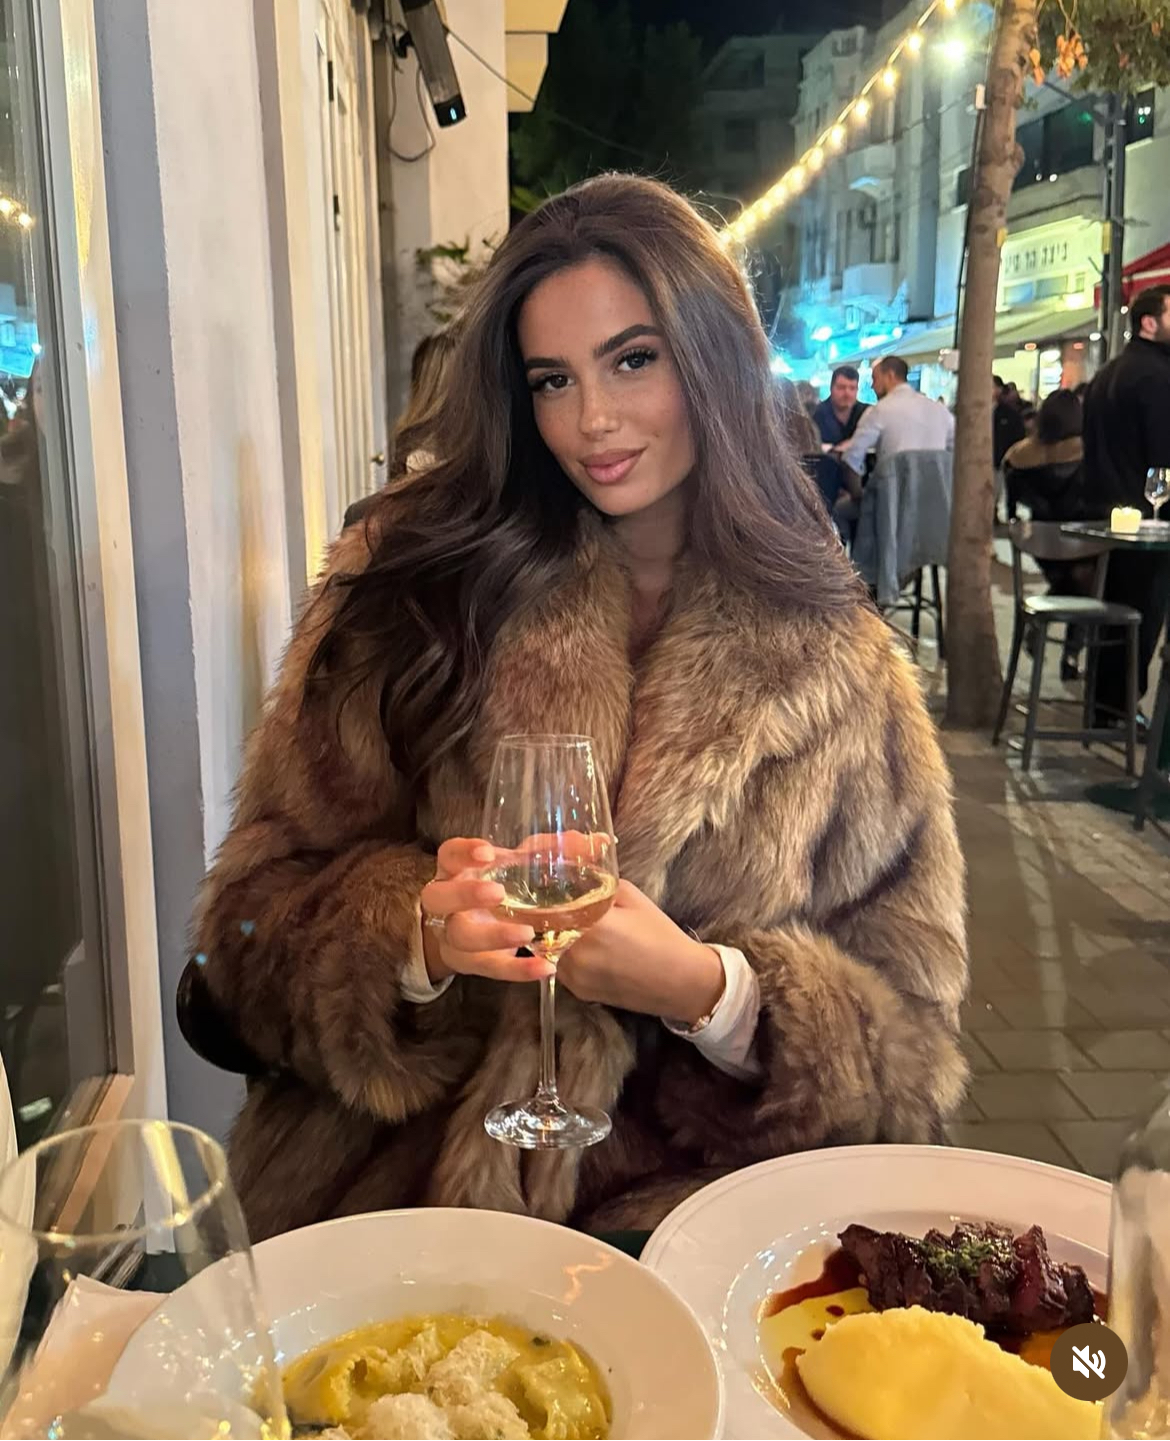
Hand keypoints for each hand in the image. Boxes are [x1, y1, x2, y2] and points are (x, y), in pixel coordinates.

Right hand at [420, 839, 550, 985]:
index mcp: (455, 870)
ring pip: (460, 938)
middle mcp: (446, 902)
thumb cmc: (501, 885)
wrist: (483, 930)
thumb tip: (588, 843)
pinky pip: (489, 967)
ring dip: (491, 936)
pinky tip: (545, 967)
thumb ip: (547, 855)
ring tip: (526, 934)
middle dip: (464, 894)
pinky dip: (517, 969)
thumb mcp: (516, 867)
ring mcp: (453, 934)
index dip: (462, 853)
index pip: (447, 854)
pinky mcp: (470, 963)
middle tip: (498, 893)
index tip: (488, 853)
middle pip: (437, 898)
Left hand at [557, 880, 724, 1023]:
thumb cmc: (660, 935)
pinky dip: (566, 956)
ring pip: (548, 950)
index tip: (546, 890)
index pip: (548, 907)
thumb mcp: (631, 897)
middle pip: (545, 929)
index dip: (545, 899)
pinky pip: (560, 967)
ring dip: (555, 937)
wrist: (682, 981)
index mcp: (590, 924)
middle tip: (559, 905)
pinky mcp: (579, 992)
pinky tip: (586, 949)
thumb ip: (598, 886)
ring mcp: (575, 976)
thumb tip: (577, 879)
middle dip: (549, 918)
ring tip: (573, 927)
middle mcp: (576, 953)